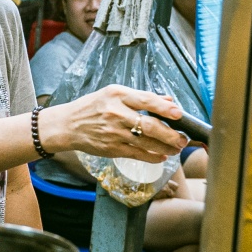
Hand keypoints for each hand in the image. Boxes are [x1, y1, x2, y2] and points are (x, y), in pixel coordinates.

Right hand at [42, 85, 183, 162]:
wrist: (68, 125)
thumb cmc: (92, 107)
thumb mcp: (113, 94)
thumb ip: (141, 97)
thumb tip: (168, 100)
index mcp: (118, 95)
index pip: (146, 100)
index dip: (165, 108)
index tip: (179, 114)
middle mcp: (116, 113)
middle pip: (149, 126)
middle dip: (170, 134)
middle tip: (183, 139)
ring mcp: (113, 132)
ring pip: (146, 143)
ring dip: (165, 147)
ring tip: (176, 148)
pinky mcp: (111, 148)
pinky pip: (136, 154)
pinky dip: (152, 157)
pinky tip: (161, 156)